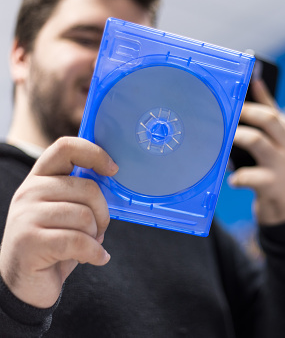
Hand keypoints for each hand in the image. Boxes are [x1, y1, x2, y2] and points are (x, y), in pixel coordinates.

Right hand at [0, 137, 116, 307]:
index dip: (94, 153)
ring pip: (86, 217)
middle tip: (97, 230)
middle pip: (88, 189)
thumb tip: (113, 178)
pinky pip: (79, 242)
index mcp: (40, 178)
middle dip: (103, 214)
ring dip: (95, 237)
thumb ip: (81, 194)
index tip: (113, 170)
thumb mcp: (65, 211)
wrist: (24, 283)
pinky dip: (94, 253)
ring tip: (87, 245)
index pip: (66, 147)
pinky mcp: (30, 241)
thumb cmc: (53, 243)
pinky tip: (95, 258)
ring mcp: (26, 216)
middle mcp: (29, 192)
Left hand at [228, 80, 284, 224]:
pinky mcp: (273, 187)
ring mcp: (283, 167)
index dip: (254, 101)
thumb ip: (271, 124)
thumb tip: (257, 86)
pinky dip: (237, 177)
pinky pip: (249, 177)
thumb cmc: (280, 177)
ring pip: (257, 141)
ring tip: (224, 140)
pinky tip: (233, 180)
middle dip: (245, 112)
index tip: (237, 94)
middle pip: (269, 120)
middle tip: (226, 113)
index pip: (275, 113)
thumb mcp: (283, 150)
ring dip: (237, 136)